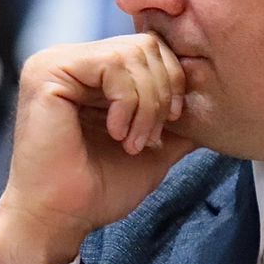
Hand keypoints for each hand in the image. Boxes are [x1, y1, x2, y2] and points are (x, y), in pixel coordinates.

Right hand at [0, 32, 196, 263]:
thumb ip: (177, 122)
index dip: (173, 83)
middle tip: (148, 138)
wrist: (62, 218)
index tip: (169, 125)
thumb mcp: (154, 148)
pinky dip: (127, 102)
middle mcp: (73, 59)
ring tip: (131, 141)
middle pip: (147, 45)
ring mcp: (57, 62)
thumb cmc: (99, 188)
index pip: (152, 48)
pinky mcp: (48, 72)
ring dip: (146, 104)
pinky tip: (115, 132)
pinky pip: (112, 64)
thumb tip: (215, 106)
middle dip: (162, 95)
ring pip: (134, 53)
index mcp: (94, 72)